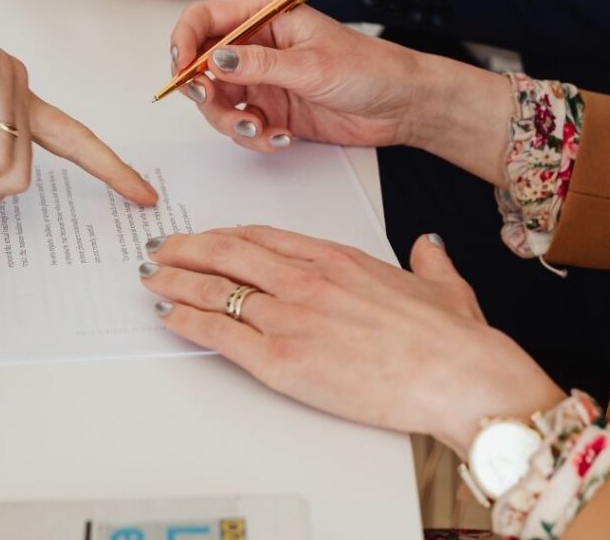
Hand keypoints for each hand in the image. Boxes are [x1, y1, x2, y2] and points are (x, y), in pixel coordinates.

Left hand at [140, 227, 565, 452]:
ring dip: (176, 280)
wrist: (457, 374)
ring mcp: (291, 316)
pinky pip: (220, 333)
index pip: (263, 236)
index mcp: (336, 257)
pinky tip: (169, 316)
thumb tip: (426, 247)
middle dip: (187, 248)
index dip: (227, 235)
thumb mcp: (442, 282)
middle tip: (162, 247)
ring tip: (152, 276)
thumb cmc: (450, 336)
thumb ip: (427, 259)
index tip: (208, 236)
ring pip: (216, 287)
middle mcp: (306, 278)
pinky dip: (188, 321)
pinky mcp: (283, 360)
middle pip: (228, 252)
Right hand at [170, 0, 426, 148]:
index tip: (182, 67)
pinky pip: (242, 126)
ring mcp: (263, 81)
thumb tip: (214, 60)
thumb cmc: (369, 68)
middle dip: (201, 89)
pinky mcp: (273, 111)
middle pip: (202, 64)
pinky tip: (280, 138)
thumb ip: (260, 65)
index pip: (206, 19)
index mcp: (266, 18)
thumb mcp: (311, 65)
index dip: (185, 40)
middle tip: (213, 103)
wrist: (401, 105)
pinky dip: (253, 137)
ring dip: (229, 120)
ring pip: (218, 101)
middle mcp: (258, 48)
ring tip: (258, 129)